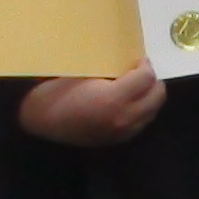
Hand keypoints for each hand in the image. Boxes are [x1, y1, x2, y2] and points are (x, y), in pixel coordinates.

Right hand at [21, 64, 164, 146]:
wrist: (41, 121)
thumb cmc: (57, 91)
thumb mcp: (83, 72)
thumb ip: (110, 68)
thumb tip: (130, 60)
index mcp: (114, 99)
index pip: (147, 78)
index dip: (145, 65)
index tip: (138, 58)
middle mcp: (124, 118)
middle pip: (157, 96)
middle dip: (152, 80)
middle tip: (139, 71)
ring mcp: (122, 132)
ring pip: (153, 110)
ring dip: (148, 96)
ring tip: (134, 86)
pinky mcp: (118, 140)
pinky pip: (141, 122)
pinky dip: (140, 109)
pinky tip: (127, 102)